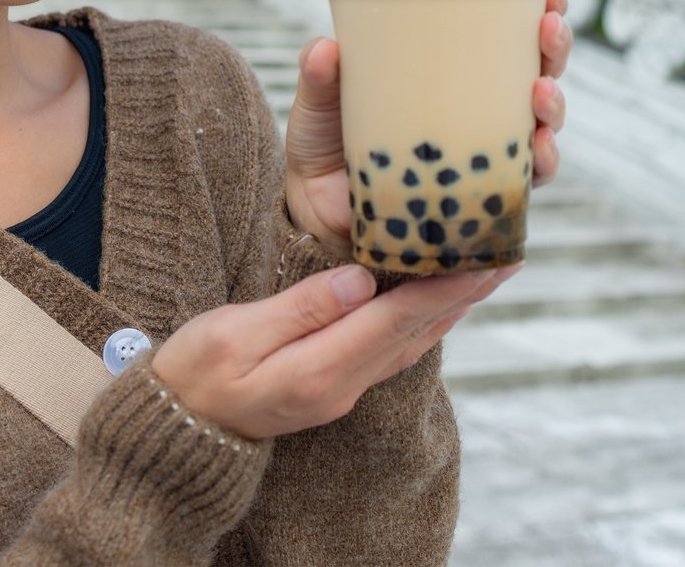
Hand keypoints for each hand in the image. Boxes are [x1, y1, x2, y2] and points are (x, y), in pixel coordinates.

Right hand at [151, 262, 518, 440]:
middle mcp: (341, 386)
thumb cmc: (195, 373)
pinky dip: (422, 321)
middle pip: (415, 332)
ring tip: (485, 274)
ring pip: (410, 343)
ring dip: (451, 308)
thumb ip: (300, 308)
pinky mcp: (333, 385)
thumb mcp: (235, 334)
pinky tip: (436, 304)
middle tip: (507, 256)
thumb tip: (359, 280)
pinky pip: (392, 349)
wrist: (177, 428)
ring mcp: (340, 391)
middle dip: (463, 294)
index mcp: (318, 369)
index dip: (442, 288)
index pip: (395, 319)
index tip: (483, 261)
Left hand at [284, 0, 574, 253]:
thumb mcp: (319, 100)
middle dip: (555, 46)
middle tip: (548, 27)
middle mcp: (478, 104)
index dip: (538, 7)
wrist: (316, 208)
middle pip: (539, 69)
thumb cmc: (325, 139)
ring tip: (541, 91)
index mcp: (450, 67)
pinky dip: (541, 163)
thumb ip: (319, 74)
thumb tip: (325, 48)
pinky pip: (526, 179)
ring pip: (542, 121)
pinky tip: (538, 149)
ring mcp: (483, 147)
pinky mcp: (481, 192)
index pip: (505, 30)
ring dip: (553, 103)